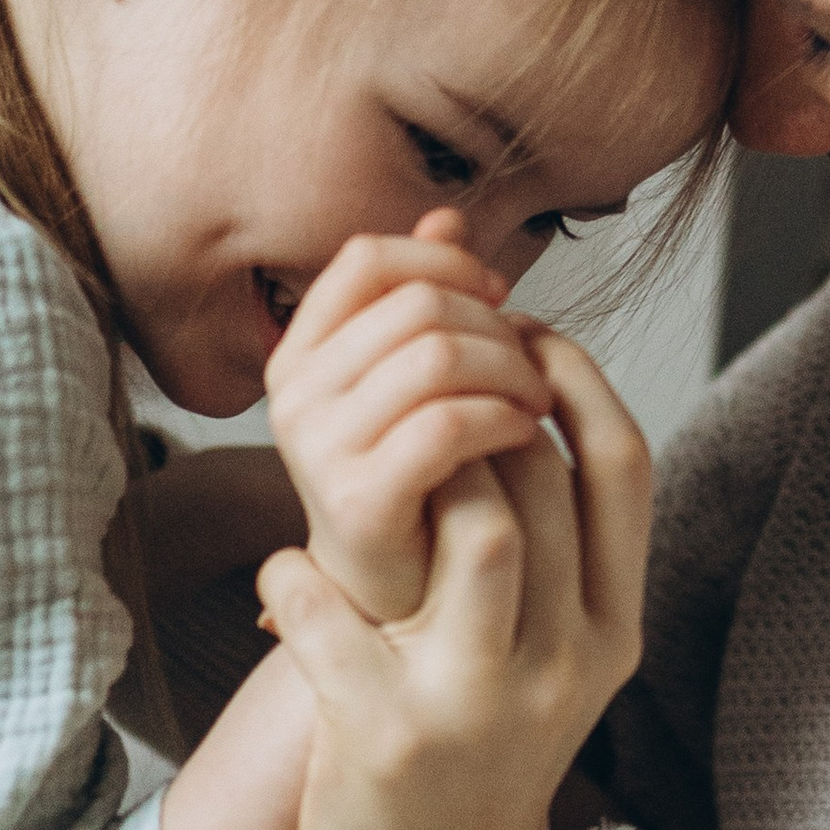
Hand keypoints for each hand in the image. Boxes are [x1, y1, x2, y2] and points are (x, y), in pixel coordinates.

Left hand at [258, 331, 654, 829]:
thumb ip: (548, 540)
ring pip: (475, 529)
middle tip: (417, 386)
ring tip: (368, 480)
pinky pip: (336, 615)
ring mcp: (483, 702)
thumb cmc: (479, 741)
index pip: (623, 468)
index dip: (574, 378)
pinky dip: (296, 577)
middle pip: (542, 481)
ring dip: (412, 475)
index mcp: (611, 632)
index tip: (520, 332)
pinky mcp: (390, 737)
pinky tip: (288, 576)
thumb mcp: (547, 651)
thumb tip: (528, 386)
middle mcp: (566, 664)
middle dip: (476, 411)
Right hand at [265, 210, 554, 624]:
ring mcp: (318, 447)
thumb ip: (423, 303)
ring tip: (534, 404)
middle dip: (494, 327)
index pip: (368, 259)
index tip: (499, 300)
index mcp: (301, 354)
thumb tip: (448, 218)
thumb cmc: (418, 492)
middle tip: (531, 370)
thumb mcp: (412, 387)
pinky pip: (446, 423)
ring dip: (508, 370)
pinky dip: (502, 418)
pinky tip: (524, 435)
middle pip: (416, 305)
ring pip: (437, 354)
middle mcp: (294, 394)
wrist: (399, 611)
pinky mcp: (357, 499)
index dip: (445, 265)